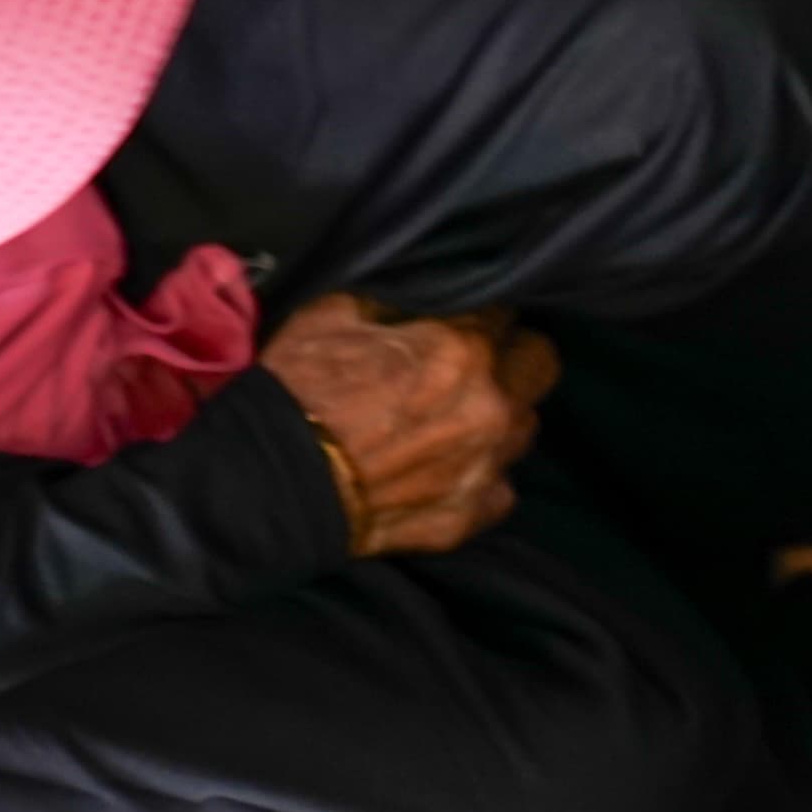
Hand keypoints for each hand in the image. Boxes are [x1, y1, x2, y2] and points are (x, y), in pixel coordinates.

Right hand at [258, 295, 554, 553]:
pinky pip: (500, 488)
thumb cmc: (298, 391)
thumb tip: (418, 296)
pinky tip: (445, 470)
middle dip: (512, 357)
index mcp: (463, 348)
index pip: (504, 311)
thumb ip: (394, 302)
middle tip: (475, 364)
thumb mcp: (334, 314)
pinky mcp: (472, 516)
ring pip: (525, 427)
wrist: (271, 486)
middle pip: (540, 364)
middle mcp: (491, 405)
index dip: (478, 315)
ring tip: (457, 420)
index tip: (459, 322)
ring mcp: (487, 465)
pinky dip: (479, 477)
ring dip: (499, 417)